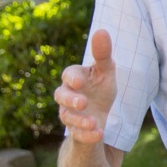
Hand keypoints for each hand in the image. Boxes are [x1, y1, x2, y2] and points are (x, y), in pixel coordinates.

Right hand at [54, 29, 116, 143]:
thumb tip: (101, 30)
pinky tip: (99, 134)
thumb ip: (103, 54)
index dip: (72, 78)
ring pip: (68, 118)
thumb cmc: (99, 88)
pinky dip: (88, 136)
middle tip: (83, 103)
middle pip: (61, 97)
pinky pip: (78, 136)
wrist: (97, 116)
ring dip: (80, 121)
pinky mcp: (77, 132)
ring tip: (95, 123)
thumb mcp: (105, 71)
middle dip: (71, 100)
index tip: (78, 82)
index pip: (68, 75)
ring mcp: (70, 116)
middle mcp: (68, 97)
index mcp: (75, 78)